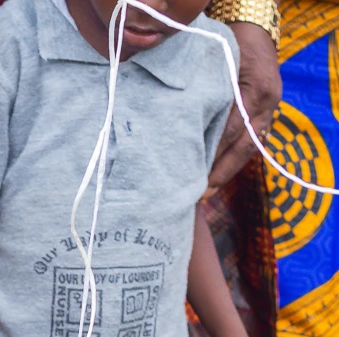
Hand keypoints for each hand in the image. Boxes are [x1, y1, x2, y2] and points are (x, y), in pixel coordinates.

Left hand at [206, 23, 280, 194]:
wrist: (252, 31)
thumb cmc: (226, 45)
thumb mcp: (215, 66)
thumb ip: (204, 94)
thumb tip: (178, 129)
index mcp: (254, 91)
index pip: (231, 131)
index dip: (213, 155)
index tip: (194, 174)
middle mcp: (266, 103)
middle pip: (244, 146)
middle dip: (222, 172)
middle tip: (201, 194)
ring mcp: (269, 108)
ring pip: (250, 147)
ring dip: (228, 170)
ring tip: (208, 191)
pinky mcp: (266, 112)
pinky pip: (252, 140)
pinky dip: (234, 157)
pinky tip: (219, 173)